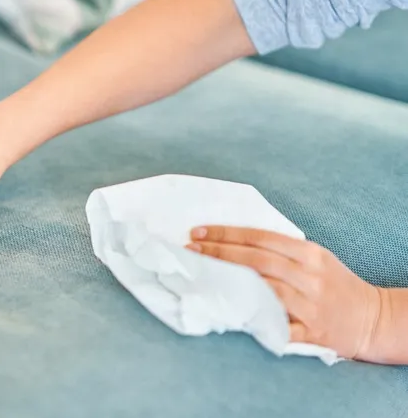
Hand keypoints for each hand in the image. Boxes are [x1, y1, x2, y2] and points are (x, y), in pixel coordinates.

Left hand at [186, 226, 384, 361]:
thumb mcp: (316, 259)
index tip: (199, 231)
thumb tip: (235, 242)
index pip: (261, 238)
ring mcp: (311, 305)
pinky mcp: (312, 332)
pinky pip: (279, 326)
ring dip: (231, 282)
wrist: (373, 319)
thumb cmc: (336, 286)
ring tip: (202, 275)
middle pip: (258, 260)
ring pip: (266, 289)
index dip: (227, 234)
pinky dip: (257, 321)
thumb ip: (282, 251)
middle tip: (191, 249)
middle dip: (220, 252)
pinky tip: (230, 315)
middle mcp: (310, 277)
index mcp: (309, 254)